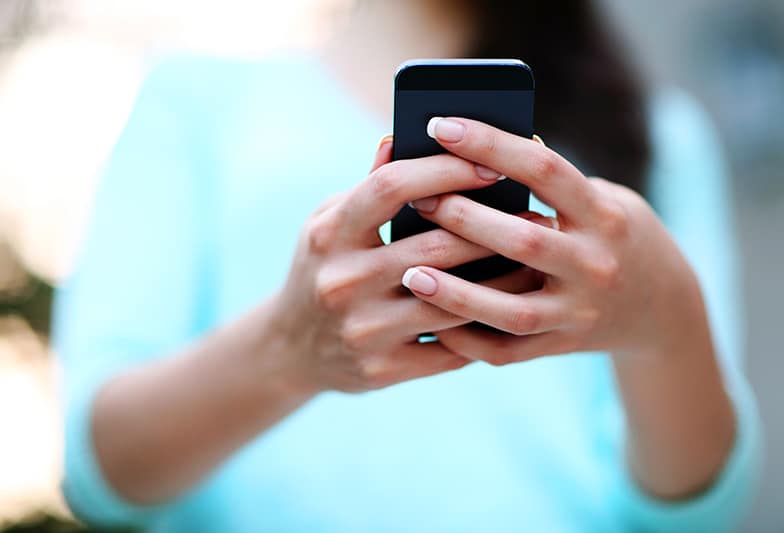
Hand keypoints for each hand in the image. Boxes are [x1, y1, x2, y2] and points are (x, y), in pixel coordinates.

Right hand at [271, 136, 546, 392]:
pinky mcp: (381, 370)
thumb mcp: (328, 223)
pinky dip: (483, 326)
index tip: (491, 163)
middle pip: (433, 246)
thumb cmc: (321, 268)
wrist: (290, 349)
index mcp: (327, 233)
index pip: (390, 186)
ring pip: (451, 301)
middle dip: (492, 228)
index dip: (445, 169)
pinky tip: (510, 307)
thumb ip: (367, 187)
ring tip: (536, 262)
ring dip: (502, 281)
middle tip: (536, 217)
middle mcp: (340, 282)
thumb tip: (401, 138)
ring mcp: (361, 330)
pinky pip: (449, 348)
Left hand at [401, 117, 704, 363]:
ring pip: (511, 309)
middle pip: (524, 239)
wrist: (664, 309)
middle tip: (416, 199)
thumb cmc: (615, 236)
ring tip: (409, 273)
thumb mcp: (604, 199)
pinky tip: (431, 323)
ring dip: (457, 293)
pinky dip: (467, 340)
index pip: (544, 169)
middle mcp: (596, 264)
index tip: (439, 124)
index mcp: (604, 214)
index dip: (490, 144)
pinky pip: (508, 351)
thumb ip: (553, 183)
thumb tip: (476, 155)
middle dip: (465, 217)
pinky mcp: (563, 346)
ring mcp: (579, 312)